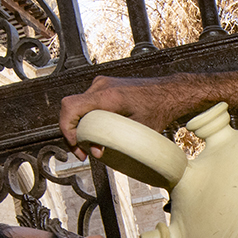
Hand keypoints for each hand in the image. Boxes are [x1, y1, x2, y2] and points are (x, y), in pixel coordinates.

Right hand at [59, 75, 181, 159]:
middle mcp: (101, 86)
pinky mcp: (105, 88)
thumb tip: (97, 152)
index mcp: (107, 96)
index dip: (67, 129)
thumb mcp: (136, 130)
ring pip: (78, 107)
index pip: (70, 107)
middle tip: (84, 153)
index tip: (76, 146)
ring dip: (80, 127)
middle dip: (73, 133)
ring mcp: (101, 85)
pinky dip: (88, 119)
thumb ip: (113, 140)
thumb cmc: (158, 109)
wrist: (169, 93)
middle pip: (70, 109)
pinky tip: (98, 133)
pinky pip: (87, 104)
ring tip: (92, 145)